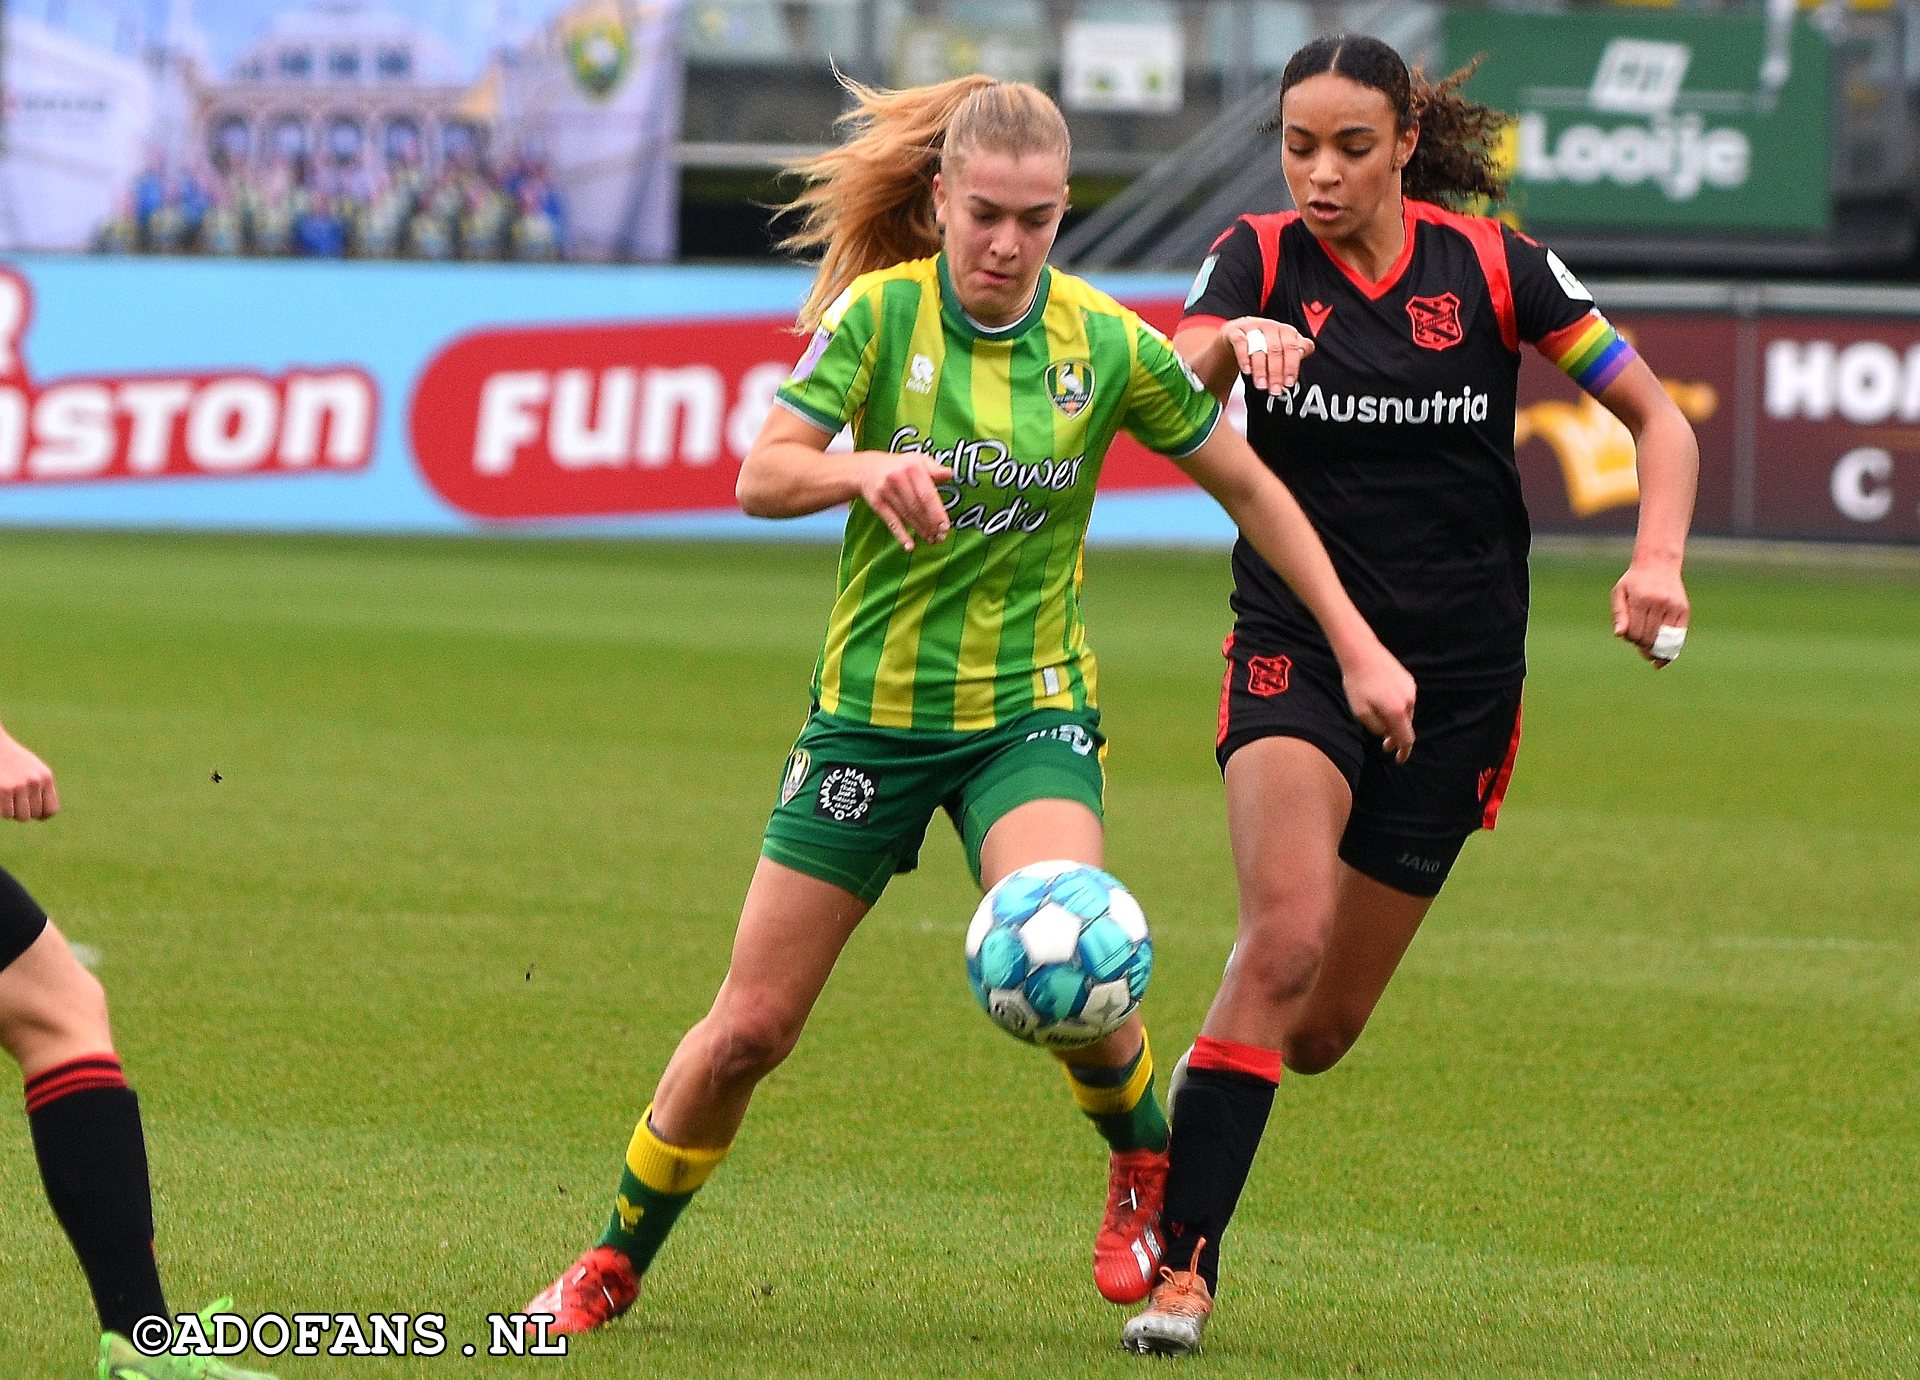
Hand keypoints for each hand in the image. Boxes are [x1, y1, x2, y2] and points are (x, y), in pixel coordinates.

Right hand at [0, 732, 57, 820]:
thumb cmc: (11, 758)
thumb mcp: (32, 770)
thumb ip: (39, 788)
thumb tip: (43, 814)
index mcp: (45, 777)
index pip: (50, 810)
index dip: (40, 815)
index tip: (31, 812)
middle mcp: (35, 781)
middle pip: (33, 814)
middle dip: (22, 811)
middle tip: (12, 800)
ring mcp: (19, 785)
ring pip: (19, 816)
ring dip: (10, 811)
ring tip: (6, 797)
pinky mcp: (4, 789)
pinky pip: (6, 813)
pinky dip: (1, 809)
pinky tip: (0, 797)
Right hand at [857, 454, 953, 550]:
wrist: (866, 468)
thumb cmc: (899, 466)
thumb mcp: (917, 460)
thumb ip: (934, 469)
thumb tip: (949, 474)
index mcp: (913, 467)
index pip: (927, 494)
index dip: (937, 512)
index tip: (945, 526)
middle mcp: (898, 477)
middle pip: (918, 507)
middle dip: (931, 524)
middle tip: (941, 537)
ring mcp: (886, 490)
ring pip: (907, 515)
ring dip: (921, 530)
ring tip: (931, 539)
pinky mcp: (877, 502)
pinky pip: (891, 521)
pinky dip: (901, 535)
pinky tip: (910, 545)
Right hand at [1226, 316, 1312, 395]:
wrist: (1239, 335)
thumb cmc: (1265, 344)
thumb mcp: (1283, 349)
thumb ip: (1296, 353)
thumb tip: (1304, 353)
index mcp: (1287, 331)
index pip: (1292, 348)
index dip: (1291, 367)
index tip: (1288, 383)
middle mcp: (1271, 327)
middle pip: (1276, 350)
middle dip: (1276, 373)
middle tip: (1274, 390)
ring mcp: (1253, 327)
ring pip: (1258, 348)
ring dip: (1260, 370)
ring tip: (1261, 385)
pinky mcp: (1236, 331)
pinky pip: (1240, 342)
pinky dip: (1244, 357)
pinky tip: (1247, 370)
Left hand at [1340, 644, 1416, 762]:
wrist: (1361, 652)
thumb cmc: (1356, 683)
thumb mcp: (1360, 712)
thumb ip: (1376, 727)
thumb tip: (1386, 733)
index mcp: (1397, 711)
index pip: (1406, 739)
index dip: (1403, 752)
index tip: (1399, 759)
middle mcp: (1409, 700)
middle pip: (1406, 726)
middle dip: (1396, 737)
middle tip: (1384, 745)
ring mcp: (1410, 688)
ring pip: (1406, 713)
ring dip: (1395, 721)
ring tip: (1378, 719)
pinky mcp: (1408, 679)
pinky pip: (1405, 700)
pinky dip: (1397, 707)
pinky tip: (1383, 702)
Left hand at [1612, 560, 1689, 666]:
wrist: (1658, 564)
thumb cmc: (1635, 581)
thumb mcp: (1619, 593)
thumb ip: (1619, 614)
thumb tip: (1619, 634)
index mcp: (1641, 600)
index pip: (1635, 633)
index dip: (1631, 640)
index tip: (1629, 636)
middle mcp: (1659, 603)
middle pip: (1649, 637)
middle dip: (1642, 645)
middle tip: (1639, 643)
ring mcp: (1674, 607)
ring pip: (1664, 639)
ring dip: (1656, 649)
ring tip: (1650, 654)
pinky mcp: (1684, 610)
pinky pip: (1679, 635)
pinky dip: (1672, 648)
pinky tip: (1664, 658)